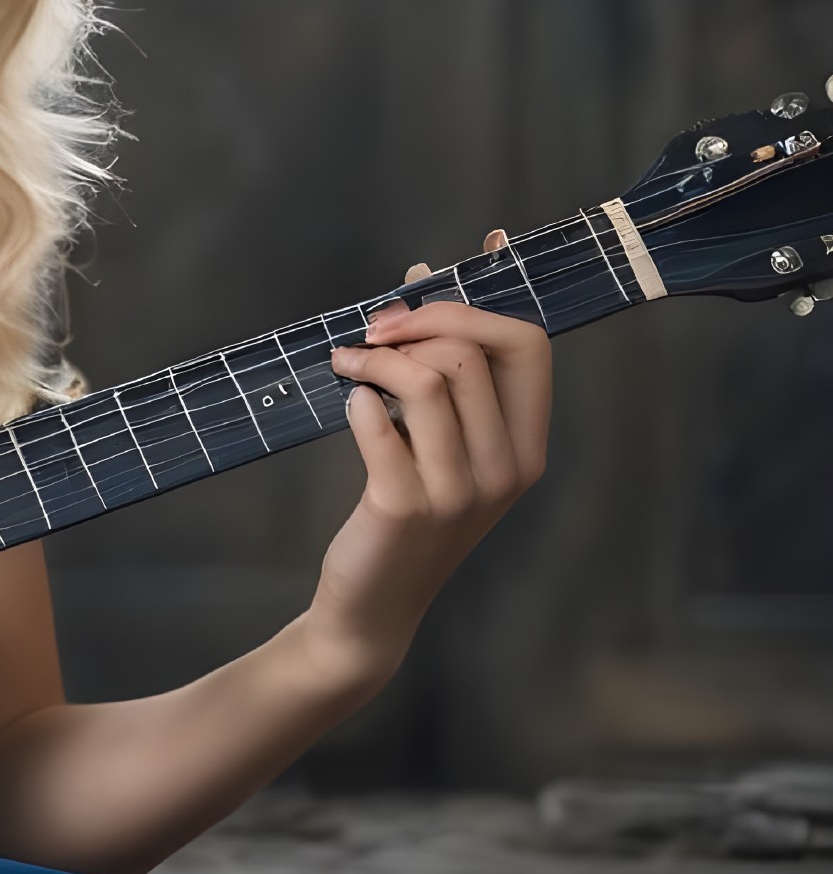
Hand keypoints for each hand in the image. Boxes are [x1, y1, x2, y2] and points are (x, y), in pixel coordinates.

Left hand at [306, 228, 552, 687]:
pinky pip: (377, 423)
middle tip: (368, 330)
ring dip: (372, 355)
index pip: (530, 344)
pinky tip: (347, 404)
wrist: (373, 603)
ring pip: (426, 379)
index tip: (421, 284)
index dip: (474, 301)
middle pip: (471, 351)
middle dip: (411, 322)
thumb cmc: (406, 504)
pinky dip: (355, 399)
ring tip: (344, 362)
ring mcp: (459, 492)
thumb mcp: (441, 437)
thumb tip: (425, 270)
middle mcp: (507, 469)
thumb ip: (445, 361)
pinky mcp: (403, 507)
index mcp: (528, 444)